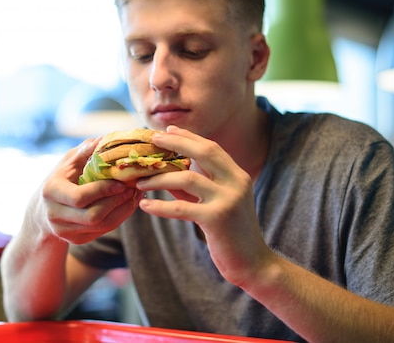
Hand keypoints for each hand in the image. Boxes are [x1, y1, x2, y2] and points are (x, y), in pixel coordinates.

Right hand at [32, 138, 143, 243]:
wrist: (42, 212)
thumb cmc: (60, 180)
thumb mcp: (67, 163)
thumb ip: (83, 152)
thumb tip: (101, 140)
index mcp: (51, 192)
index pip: (80, 197)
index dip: (103, 191)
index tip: (121, 182)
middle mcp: (55, 215)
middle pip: (93, 216)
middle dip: (117, 202)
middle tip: (134, 188)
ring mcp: (65, 231)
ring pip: (102, 226)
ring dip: (123, 210)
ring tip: (136, 195)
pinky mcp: (77, 239)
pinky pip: (104, 231)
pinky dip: (120, 217)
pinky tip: (129, 204)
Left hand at [135, 125, 272, 286]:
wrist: (253, 264)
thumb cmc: (232, 234)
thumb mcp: (216, 204)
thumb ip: (195, 188)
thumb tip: (166, 172)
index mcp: (238, 176)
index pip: (212, 148)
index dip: (189, 137)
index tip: (168, 131)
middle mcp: (236, 183)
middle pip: (203, 152)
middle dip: (175, 143)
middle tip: (152, 140)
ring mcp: (227, 200)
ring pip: (187, 178)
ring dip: (160, 177)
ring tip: (140, 181)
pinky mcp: (216, 219)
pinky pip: (181, 208)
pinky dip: (160, 206)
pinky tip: (145, 206)